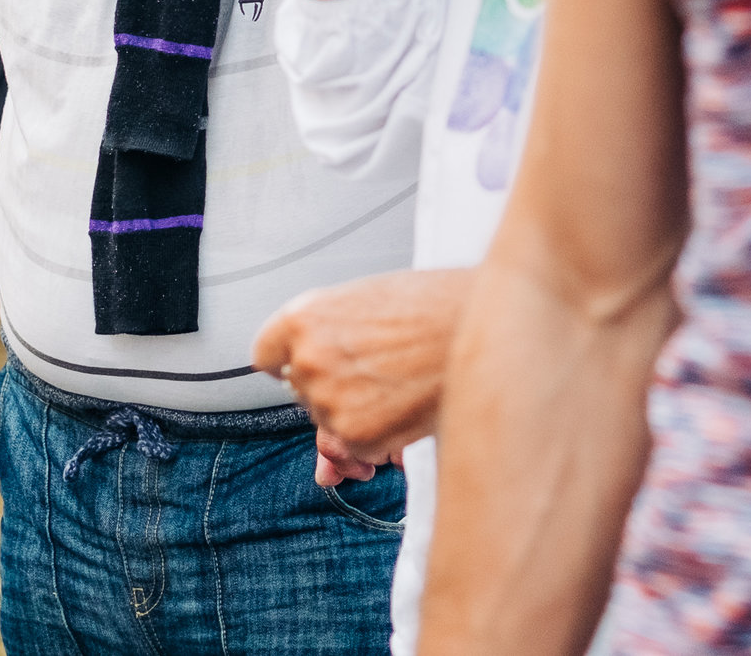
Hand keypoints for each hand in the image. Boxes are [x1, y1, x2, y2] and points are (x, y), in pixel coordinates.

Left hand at [253, 267, 472, 477]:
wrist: (485, 323)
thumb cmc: (434, 304)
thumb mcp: (366, 301)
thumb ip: (327, 337)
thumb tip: (308, 385)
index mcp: (302, 317)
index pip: (265, 355)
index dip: (294, 358)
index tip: (318, 361)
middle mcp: (306, 360)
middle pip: (301, 391)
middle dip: (334, 386)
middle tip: (379, 368)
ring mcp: (328, 401)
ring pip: (328, 423)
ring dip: (357, 414)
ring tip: (399, 383)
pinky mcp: (356, 436)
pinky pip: (355, 449)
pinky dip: (379, 437)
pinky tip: (407, 405)